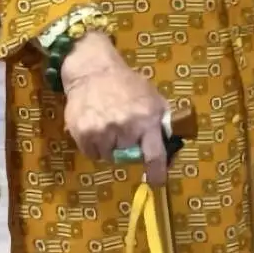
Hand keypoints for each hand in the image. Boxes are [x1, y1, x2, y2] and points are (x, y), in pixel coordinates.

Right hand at [60, 34, 169, 184]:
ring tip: (108, 126)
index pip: (155, 154)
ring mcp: (102, 131)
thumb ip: (162, 121)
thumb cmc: (127, 84)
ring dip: (109, 147)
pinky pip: (91, 153)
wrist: (93, 71)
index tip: (157, 182)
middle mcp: (125, 128)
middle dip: (128, 148)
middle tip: (124, 132)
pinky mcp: (82, 133)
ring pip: (108, 157)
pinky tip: (96, 127)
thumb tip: (171, 144)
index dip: (157, 172)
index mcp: (147, 120)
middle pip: (128, 156)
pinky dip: (94, 146)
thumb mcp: (153, 98)